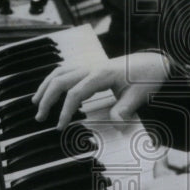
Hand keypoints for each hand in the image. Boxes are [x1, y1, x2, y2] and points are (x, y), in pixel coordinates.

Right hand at [33, 51, 170, 127]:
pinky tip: (50, 90)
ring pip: (60, 72)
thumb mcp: (139, 96)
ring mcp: (90, 65)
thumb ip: (125, 110)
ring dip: (45, 86)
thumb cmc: (147, 79)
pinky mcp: (91, 67)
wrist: (155, 63)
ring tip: (35, 102)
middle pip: (60, 80)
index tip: (59, 126)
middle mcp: (92, 67)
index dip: (64, 110)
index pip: (74, 93)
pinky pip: (66, 71)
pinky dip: (54, 80)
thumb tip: (117, 125)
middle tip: (40, 117)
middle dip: (47, 98)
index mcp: (101, 74)